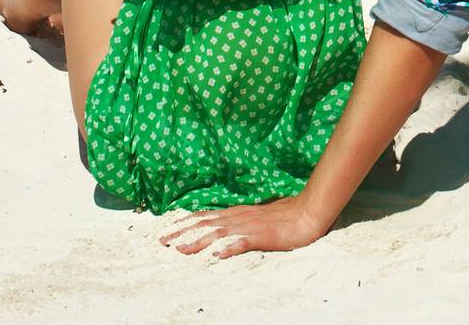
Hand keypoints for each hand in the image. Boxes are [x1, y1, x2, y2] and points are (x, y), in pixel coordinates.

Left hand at [160, 195, 327, 258]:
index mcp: (237, 213)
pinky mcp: (260, 236)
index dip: (185, 223)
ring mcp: (248, 226)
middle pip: (205, 224)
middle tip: (161, 241)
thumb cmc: (285, 215)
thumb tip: (222, 229)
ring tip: (179, 250)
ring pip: (217, 233)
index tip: (167, 230)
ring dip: (197, 241)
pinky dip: (227, 249)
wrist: (307, 211)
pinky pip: (242, 243)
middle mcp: (238, 217)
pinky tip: (216, 256)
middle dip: (182, 232)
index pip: (205, 217)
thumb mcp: (257, 217)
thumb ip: (239, 222)